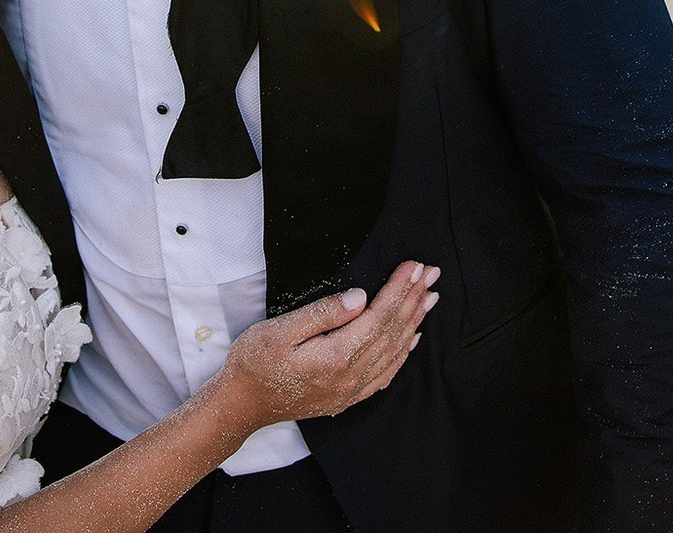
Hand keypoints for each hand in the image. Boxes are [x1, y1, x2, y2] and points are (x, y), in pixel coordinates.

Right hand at [217, 260, 437, 426]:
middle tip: (432, 274)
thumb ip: (323, 314)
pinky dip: (402, 354)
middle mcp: (351, 376)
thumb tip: (360, 298)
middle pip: (392, 332)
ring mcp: (350, 390)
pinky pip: (385, 374)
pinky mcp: (346, 397)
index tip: (415, 266)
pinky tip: (411, 340)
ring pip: (393, 352)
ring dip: (414, 322)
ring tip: (430, 298)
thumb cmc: (254, 363)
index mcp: (336, 356)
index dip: (399, 288)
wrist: (240, 405)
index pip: (378, 316)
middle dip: (413, 299)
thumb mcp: (280, 330)